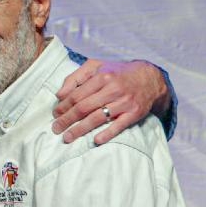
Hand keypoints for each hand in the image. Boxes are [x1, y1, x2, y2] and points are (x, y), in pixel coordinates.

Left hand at [52, 59, 166, 145]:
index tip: (55, 114)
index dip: (63, 106)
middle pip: (84, 108)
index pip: (76, 95)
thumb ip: (75, 77)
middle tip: (56, 129)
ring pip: (97, 118)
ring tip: (67, 137)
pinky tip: (96, 140)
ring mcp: (125, 102)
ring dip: (80, 129)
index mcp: (102, 77)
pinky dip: (107, 133)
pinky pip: (119, 125)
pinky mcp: (135, 112)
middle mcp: (113, 89)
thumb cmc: (117, 72)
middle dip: (67, 120)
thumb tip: (59, 95)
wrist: (150, 77)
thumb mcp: (96, 66)